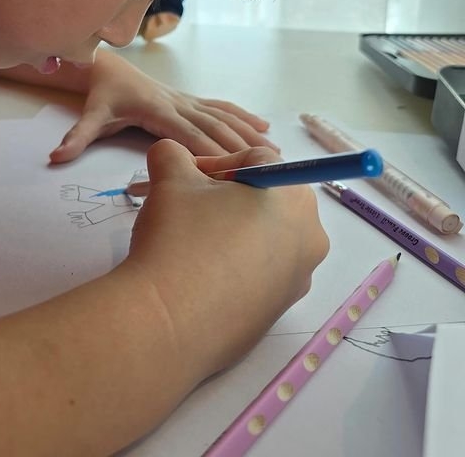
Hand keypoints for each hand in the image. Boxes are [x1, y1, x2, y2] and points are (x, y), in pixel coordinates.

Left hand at [49, 50, 277, 162]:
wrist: (106, 64)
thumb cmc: (101, 93)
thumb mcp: (89, 115)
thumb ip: (77, 136)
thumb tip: (56, 157)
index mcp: (157, 110)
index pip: (187, 135)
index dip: (210, 152)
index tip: (233, 170)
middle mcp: (177, 103)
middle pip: (213, 127)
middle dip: (240, 146)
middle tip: (266, 166)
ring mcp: (186, 99)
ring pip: (222, 116)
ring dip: (248, 132)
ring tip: (274, 150)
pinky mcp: (189, 99)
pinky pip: (219, 107)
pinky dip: (242, 115)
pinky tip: (262, 125)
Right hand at [124, 140, 329, 382]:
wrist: (168, 323)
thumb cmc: (179, 238)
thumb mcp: (171, 178)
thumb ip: (173, 154)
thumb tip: (173, 155)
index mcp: (293, 195)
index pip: (256, 160)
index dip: (215, 163)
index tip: (186, 178)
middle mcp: (310, 236)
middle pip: (267, 198)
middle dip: (228, 196)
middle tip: (190, 205)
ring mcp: (298, 279)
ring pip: (265, 236)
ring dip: (231, 230)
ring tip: (191, 240)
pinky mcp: (279, 313)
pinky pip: (260, 273)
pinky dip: (235, 265)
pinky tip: (200, 273)